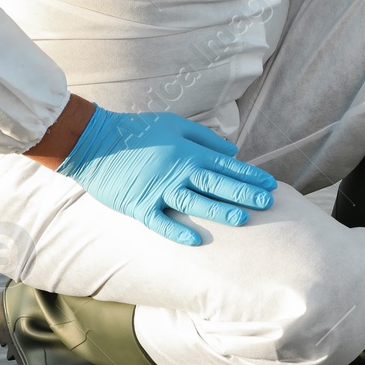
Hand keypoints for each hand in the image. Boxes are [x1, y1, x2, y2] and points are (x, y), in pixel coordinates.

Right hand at [55, 107, 276, 245]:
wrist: (94, 142)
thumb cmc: (137, 130)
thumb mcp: (174, 124)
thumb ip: (205, 138)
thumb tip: (233, 151)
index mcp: (188, 152)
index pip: (226, 166)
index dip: (250, 176)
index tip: (270, 185)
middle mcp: (178, 171)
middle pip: (217, 184)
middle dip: (244, 194)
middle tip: (268, 203)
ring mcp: (158, 189)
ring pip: (195, 203)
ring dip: (219, 211)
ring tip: (243, 219)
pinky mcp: (139, 205)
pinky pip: (161, 222)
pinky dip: (178, 232)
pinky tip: (198, 240)